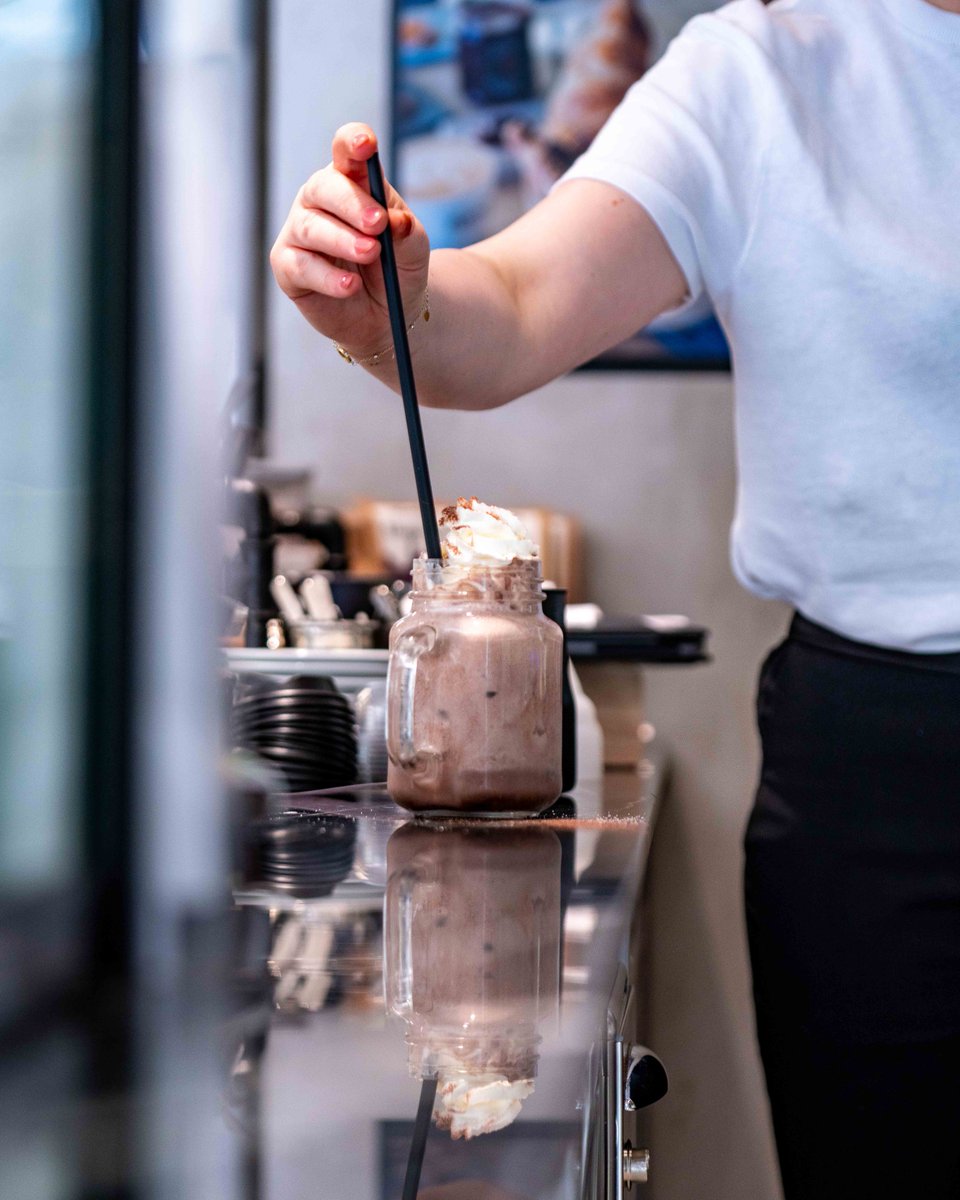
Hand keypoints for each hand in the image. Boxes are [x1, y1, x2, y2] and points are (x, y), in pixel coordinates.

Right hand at [270, 123, 429, 357]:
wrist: (386, 314)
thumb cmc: (396, 268)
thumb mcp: (412, 248)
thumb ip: (407, 232)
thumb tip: (396, 221)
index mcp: (351, 181)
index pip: (346, 150)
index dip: (353, 141)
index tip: (367, 145)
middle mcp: (319, 200)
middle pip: (324, 187)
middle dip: (352, 204)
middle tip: (378, 224)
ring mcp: (299, 231)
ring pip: (311, 227)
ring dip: (343, 240)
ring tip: (372, 254)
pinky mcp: (287, 266)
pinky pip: (300, 266)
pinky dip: (327, 276)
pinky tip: (350, 285)